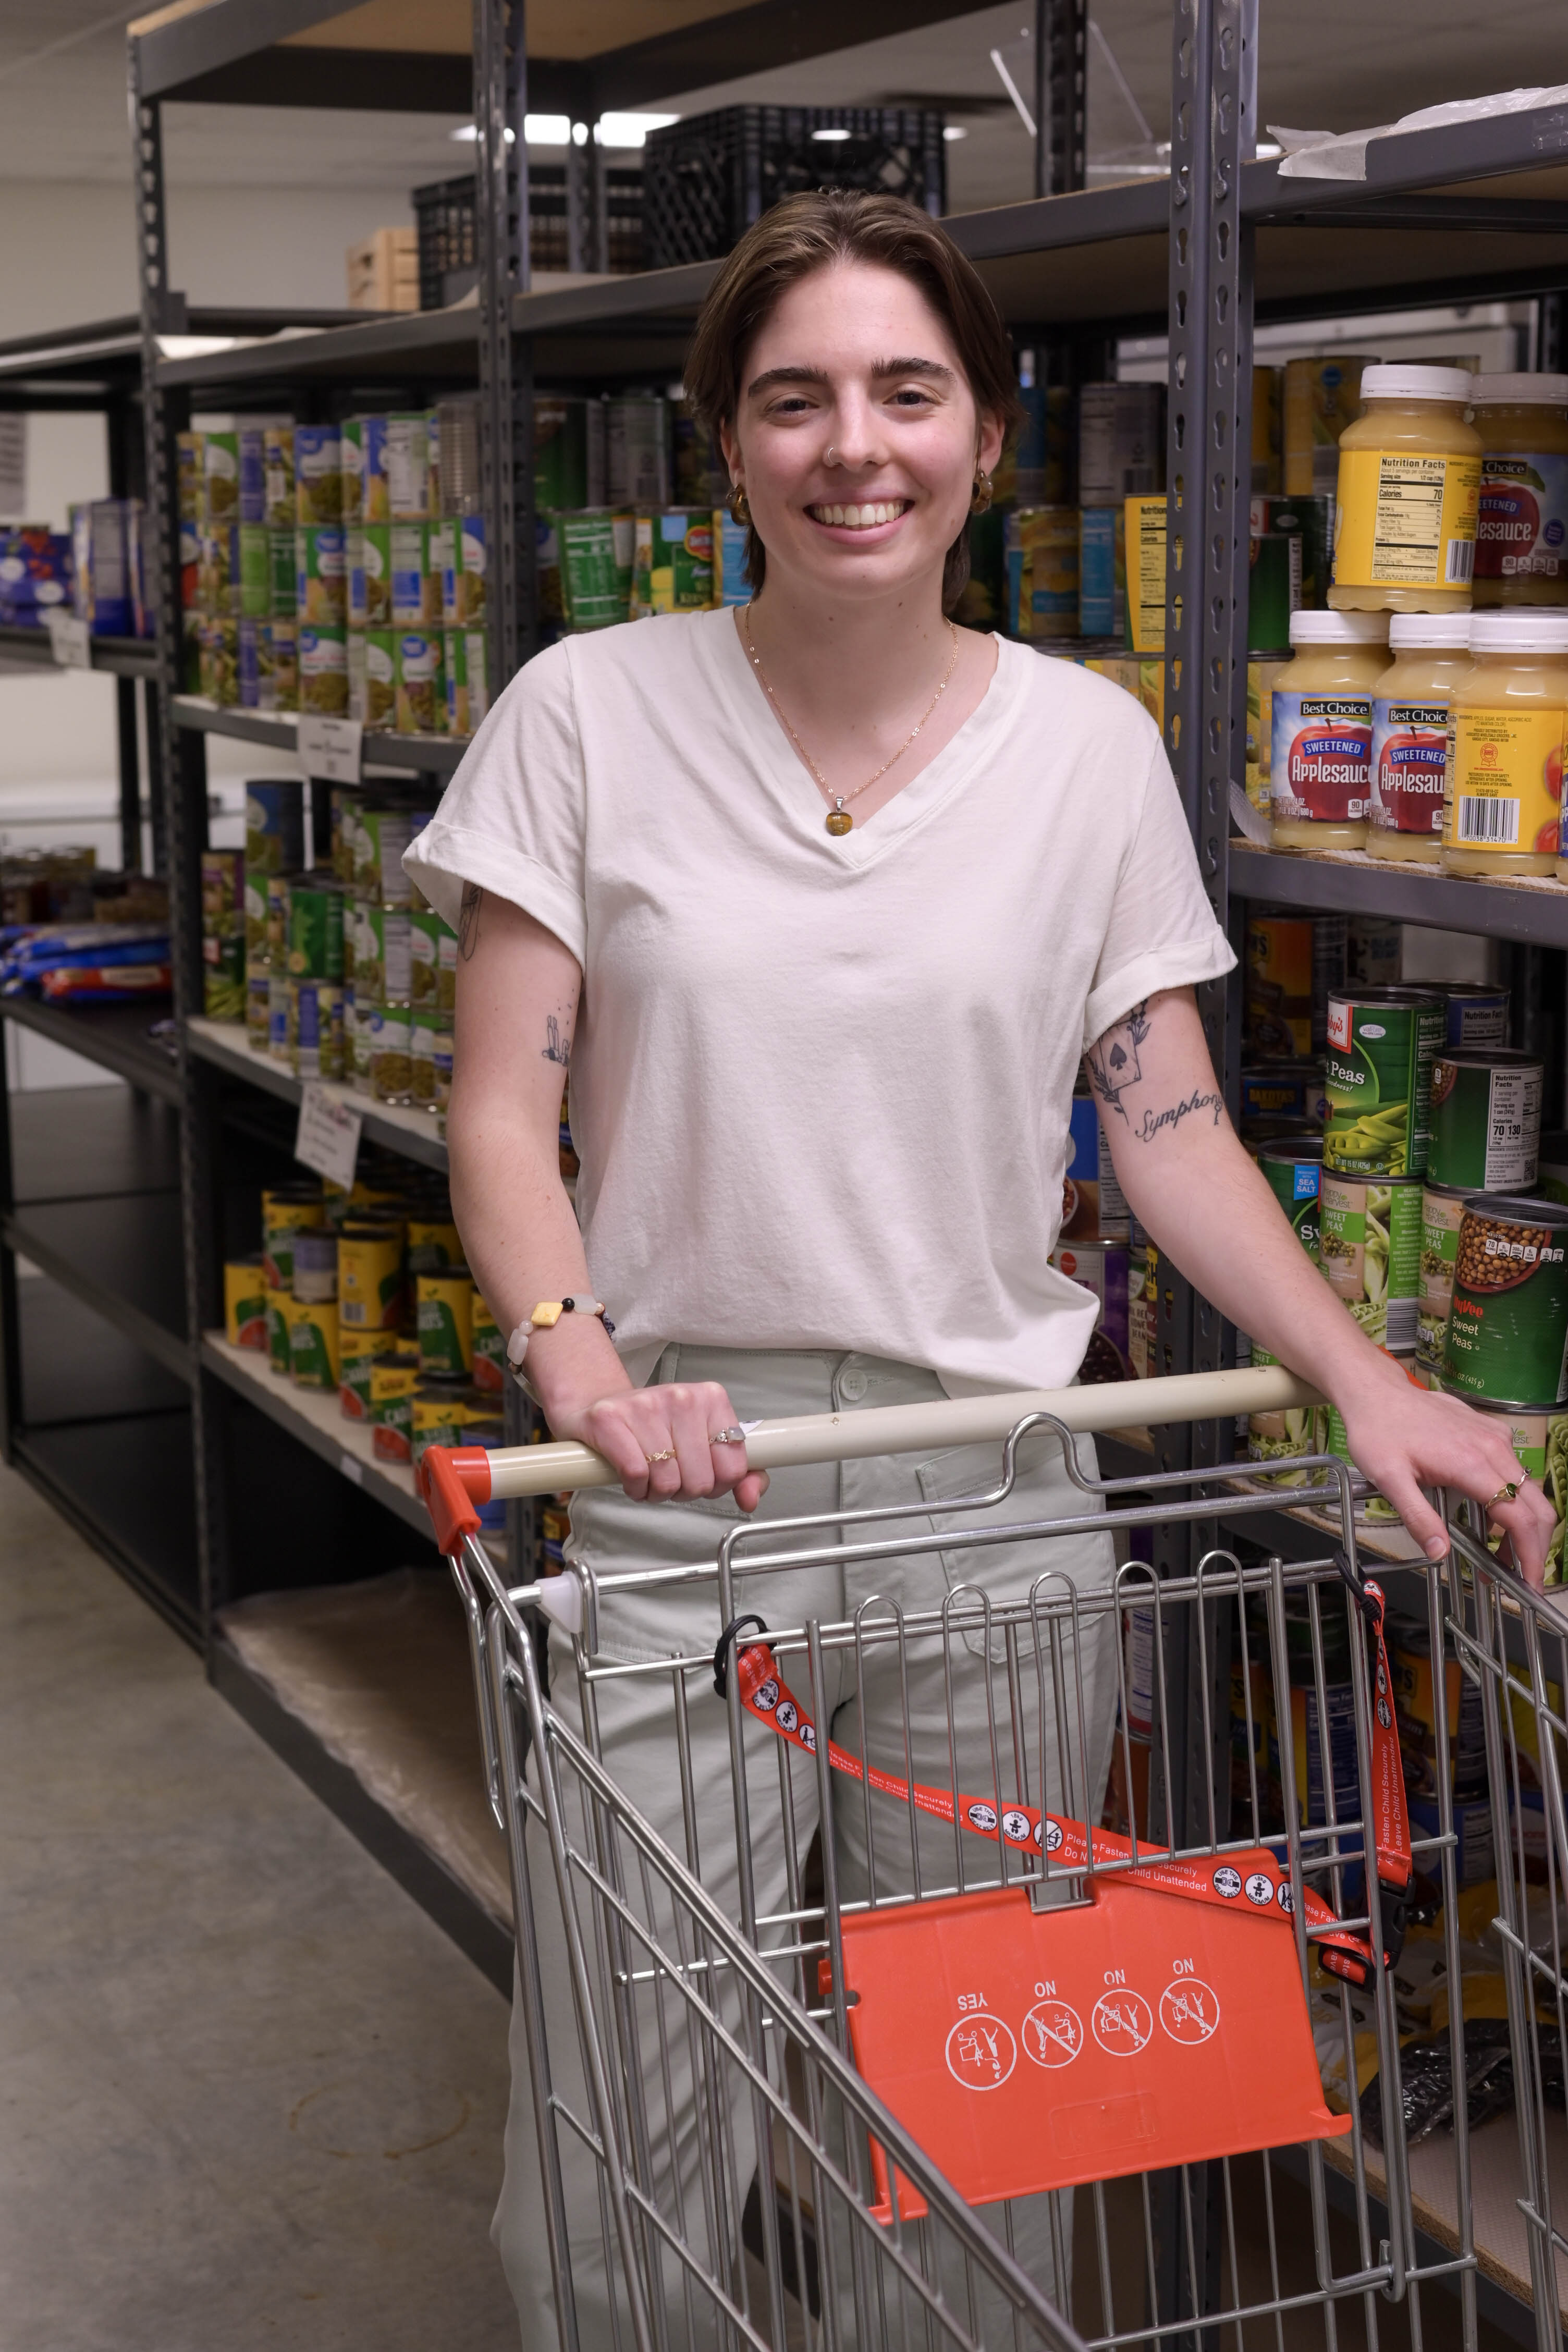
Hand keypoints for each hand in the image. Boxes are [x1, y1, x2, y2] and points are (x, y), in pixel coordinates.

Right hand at [551, 1378, 768, 1513]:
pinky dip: (635, 1489)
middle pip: (700, 1480)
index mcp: (711, 1398)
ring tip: (650, 1476)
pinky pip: (637, 1475)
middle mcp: (681, 1397)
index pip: (733, 1467)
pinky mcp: (610, 1419)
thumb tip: (751, 1499)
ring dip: (657, 1492)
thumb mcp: (702, 1441)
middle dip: (684, 1491)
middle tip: (670, 1476)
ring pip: (668, 1481)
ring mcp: (645, 1406)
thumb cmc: (654, 1428)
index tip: (700, 1476)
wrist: (598, 1406)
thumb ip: (738, 1471)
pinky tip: (631, 1478)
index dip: (716, 1485)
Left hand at [1333, 1353, 1555, 1589]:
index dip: (1529, 1555)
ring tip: (1497, 1552)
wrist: (1376, 1391)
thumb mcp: (1388, 1479)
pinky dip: (1513, 1499)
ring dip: (1523, 1526)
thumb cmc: (1379, 1430)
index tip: (1527, 1583)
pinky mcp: (1492, 1432)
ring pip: (1529, 1490)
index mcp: (1472, 1464)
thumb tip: (1440, 1552)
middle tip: (1516, 1576)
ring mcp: (1495, 1438)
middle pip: (1537, 1507)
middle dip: (1534, 1546)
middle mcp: (1493, 1448)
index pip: (1520, 1518)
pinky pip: (1515, 1471)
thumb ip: (1417, 1517)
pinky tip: (1488, 1515)